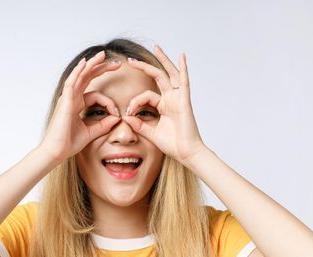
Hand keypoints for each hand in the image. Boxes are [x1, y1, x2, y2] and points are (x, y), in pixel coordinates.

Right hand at [39, 51, 121, 163]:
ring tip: (103, 55)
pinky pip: (72, 83)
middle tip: (117, 62)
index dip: (109, 102)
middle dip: (102, 68)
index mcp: (77, 104)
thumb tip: (117, 118)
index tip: (117, 113)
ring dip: (92, 64)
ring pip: (80, 75)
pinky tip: (85, 63)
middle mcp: (72, 98)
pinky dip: (78, 72)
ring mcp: (67, 98)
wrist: (56, 152)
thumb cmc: (69, 143)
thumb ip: (103, 125)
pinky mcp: (65, 101)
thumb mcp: (91, 132)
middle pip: (88, 77)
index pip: (97, 95)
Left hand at [122, 45, 205, 164]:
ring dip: (162, 60)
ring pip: (169, 74)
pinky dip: (183, 68)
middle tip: (131, 60)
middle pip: (157, 77)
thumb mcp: (150, 133)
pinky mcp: (184, 101)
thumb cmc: (173, 144)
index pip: (145, 96)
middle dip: (144, 67)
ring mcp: (178, 98)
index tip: (128, 112)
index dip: (134, 102)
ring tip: (156, 46)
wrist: (186, 153)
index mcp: (164, 106)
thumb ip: (139, 124)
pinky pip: (184, 81)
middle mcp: (171, 99)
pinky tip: (181, 56)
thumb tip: (126, 116)